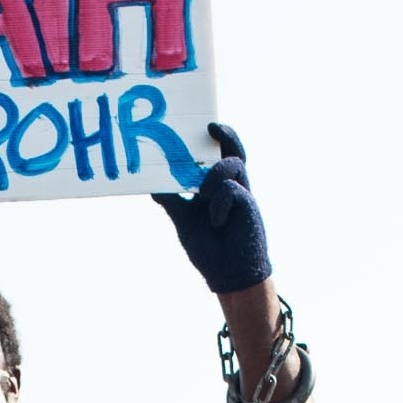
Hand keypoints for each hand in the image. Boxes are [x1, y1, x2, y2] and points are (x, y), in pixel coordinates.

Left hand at [150, 121, 270, 294]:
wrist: (229, 276)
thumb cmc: (210, 250)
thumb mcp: (184, 221)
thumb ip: (173, 201)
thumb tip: (153, 186)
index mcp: (219, 189)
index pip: (218, 158)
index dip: (215, 140)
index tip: (204, 126)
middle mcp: (233, 187)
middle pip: (234, 152)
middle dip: (226, 136)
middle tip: (211, 126)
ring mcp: (242, 195)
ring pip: (231, 165)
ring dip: (213, 175)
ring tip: (202, 195)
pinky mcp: (249, 205)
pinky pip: (230, 190)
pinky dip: (218, 203)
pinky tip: (216, 221)